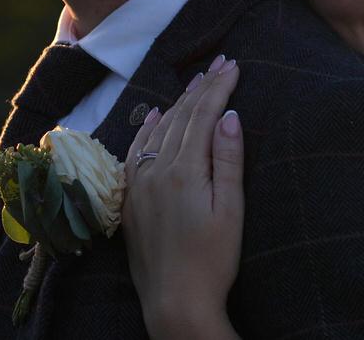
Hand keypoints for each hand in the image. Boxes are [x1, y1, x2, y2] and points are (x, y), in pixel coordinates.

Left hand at [123, 55, 243, 339]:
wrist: (175, 301)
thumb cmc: (212, 260)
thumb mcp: (231, 210)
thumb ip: (228, 160)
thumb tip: (229, 115)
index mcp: (184, 170)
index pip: (202, 115)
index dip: (218, 87)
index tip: (233, 64)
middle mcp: (156, 170)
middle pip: (180, 116)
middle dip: (201, 86)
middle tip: (220, 62)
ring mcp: (138, 183)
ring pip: (158, 129)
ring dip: (178, 102)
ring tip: (195, 80)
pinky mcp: (129, 199)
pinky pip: (135, 150)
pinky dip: (146, 127)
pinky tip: (153, 114)